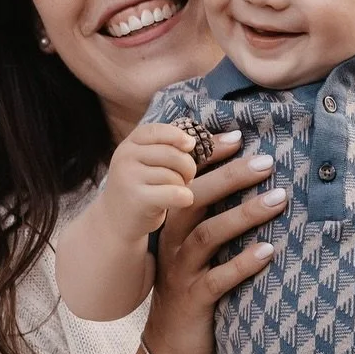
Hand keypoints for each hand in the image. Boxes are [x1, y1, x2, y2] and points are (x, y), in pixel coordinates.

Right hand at [100, 122, 221, 240]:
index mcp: (132, 143)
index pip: (160, 130)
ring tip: (176, 190)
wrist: (117, 223)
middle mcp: (126, 156)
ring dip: (184, 185)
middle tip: (185, 178)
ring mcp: (129, 177)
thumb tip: (237, 137)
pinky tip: (182, 201)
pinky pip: (174, 192)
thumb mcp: (162, 164)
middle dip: (188, 167)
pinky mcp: (137, 198)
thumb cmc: (148, 188)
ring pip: (175, 174)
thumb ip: (194, 149)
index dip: (179, 137)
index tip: (192, 146)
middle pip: (174, 154)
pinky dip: (184, 197)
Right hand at [142, 140, 287, 353]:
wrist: (171, 350)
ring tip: (279, 198)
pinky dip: (244, 263)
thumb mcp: (201, 253)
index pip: (190, 182)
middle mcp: (175, 245)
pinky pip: (219, 279)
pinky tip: (269, 251)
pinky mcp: (194, 301)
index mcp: (176, 227)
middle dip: (232, 177)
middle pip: (197, 200)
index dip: (212, 159)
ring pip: (209, 235)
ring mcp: (182, 273)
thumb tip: (256, 184)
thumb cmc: (195, 293)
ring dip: (245, 215)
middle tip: (267, 161)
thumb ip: (217, 220)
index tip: (240, 137)